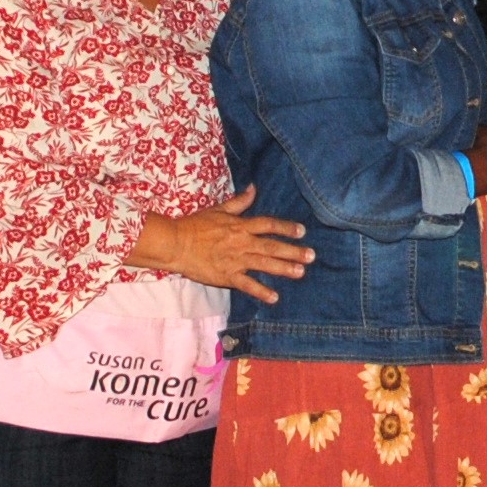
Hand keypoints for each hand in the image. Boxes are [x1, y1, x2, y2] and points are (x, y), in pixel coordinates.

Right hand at [135, 186, 309, 300]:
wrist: (175, 243)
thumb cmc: (195, 225)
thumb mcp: (218, 210)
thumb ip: (239, 202)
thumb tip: (254, 188)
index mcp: (240, 226)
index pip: (268, 225)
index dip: (286, 228)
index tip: (302, 231)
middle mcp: (242, 243)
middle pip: (272, 246)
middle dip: (293, 251)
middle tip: (311, 256)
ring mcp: (235, 260)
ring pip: (264, 264)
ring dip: (283, 269)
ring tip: (300, 272)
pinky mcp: (226, 276)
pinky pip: (247, 284)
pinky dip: (261, 291)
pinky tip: (274, 297)